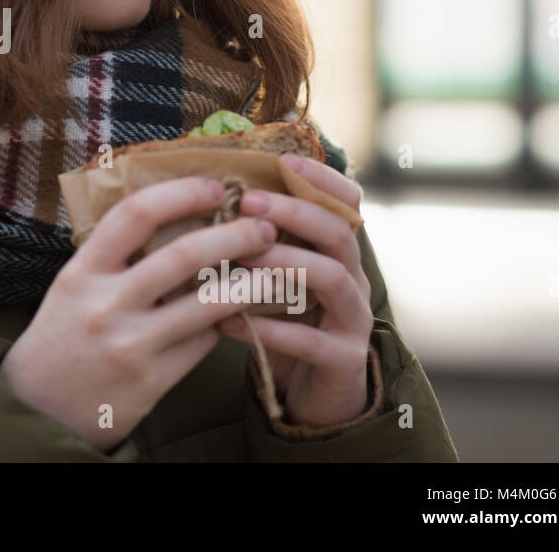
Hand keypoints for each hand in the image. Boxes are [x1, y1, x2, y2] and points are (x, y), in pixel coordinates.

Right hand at [0, 177, 279, 452]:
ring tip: (275, 269)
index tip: (216, 188)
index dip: (182, 194)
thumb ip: (115, 254)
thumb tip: (177, 211)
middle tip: (264, 226)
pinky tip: (237, 313)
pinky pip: (204, 343)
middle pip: (185, 255)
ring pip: (209, 303)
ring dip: (251, 281)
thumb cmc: (63, 333)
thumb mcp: (74, 284)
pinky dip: (224, 324)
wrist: (39, 408)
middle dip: (236, 234)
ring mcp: (131, 345)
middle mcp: (106, 304)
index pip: (136, 214)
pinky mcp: (152, 381)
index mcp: (83, 271)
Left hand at [219, 153, 373, 426]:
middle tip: (246, 202)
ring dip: (282, 261)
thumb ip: (257, 243)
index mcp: (337, 254)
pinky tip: (228, 322)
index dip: (321, 179)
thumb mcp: (274, 278)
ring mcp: (353, 320)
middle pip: (337, 232)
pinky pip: (311, 341)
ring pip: (331, 277)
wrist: (316, 398)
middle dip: (293, 211)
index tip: (283, 161)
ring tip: (239, 257)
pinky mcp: (344, 361)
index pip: (346, 203)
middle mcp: (353, 279)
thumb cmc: (285, 326)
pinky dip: (270, 329)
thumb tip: (205, 199)